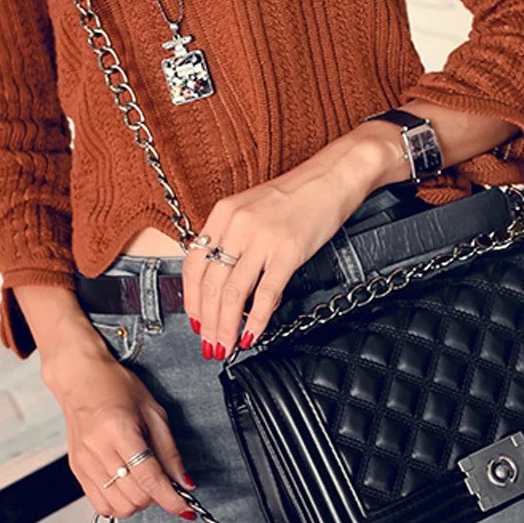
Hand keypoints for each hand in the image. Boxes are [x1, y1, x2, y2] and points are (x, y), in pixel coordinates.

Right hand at [43, 341, 196, 519]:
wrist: (79, 379)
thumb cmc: (115, 388)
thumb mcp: (154, 412)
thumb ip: (169, 451)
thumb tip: (184, 483)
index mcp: (118, 431)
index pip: (149, 478)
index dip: (171, 498)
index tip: (185, 507)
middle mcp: (98, 450)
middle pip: (135, 497)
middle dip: (157, 497)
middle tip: (164, 482)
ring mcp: (84, 463)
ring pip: (119, 507)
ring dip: (139, 503)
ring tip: (145, 482)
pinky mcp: (77, 471)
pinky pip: (101, 505)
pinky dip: (120, 504)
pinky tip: (128, 486)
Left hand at [181, 125, 403, 357]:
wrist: (332, 177)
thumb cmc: (295, 196)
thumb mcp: (251, 210)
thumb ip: (233, 240)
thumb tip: (222, 282)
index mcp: (223, 214)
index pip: (193, 264)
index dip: (191, 300)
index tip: (195, 321)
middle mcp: (237, 225)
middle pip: (210, 284)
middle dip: (207, 322)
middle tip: (210, 343)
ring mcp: (262, 238)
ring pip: (232, 293)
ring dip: (226, 326)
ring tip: (226, 346)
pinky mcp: (288, 251)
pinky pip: (266, 293)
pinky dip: (256, 319)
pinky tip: (253, 334)